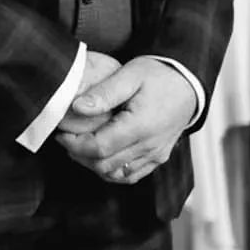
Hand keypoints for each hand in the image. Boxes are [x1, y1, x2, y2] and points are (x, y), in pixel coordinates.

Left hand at [55, 57, 198, 184]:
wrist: (188, 84)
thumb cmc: (159, 76)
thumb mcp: (130, 74)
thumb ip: (104, 93)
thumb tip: (77, 107)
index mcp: (140, 126)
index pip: (99, 148)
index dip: (74, 144)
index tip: (61, 133)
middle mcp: (149, 145)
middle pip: (104, 165)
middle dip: (79, 155)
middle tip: (67, 139)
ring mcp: (155, 155)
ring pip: (115, 174)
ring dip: (93, 164)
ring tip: (80, 146)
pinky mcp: (158, 158)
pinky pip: (130, 175)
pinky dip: (112, 171)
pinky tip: (101, 156)